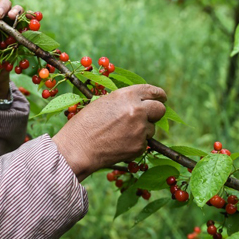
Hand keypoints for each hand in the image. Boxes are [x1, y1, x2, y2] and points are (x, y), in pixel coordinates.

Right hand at [52, 84, 167, 180]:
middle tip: (149, 117)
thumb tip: (139, 102)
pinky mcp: (139, 146)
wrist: (78, 148)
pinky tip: (118, 143)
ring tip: (120, 133)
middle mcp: (137, 110)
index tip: (161, 98)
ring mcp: (140, 129)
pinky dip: (135, 143)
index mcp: (127, 95)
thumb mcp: (103, 102)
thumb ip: (124, 100)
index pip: (152, 91)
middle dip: (156, 112)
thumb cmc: (85, 124)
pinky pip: (144, 143)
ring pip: (151, 128)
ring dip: (142, 130)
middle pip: (160, 109)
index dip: (159, 95)